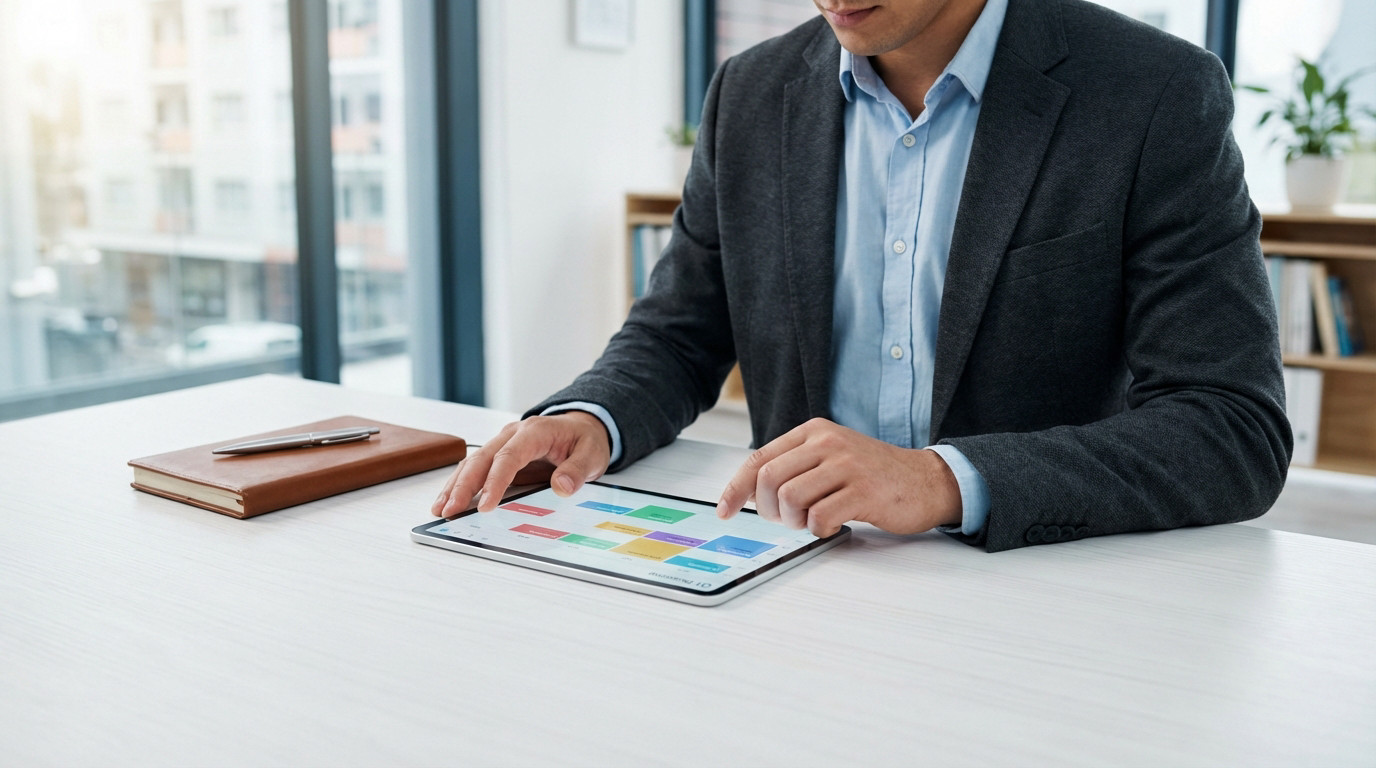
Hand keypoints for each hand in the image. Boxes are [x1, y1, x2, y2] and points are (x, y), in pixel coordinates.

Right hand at [431, 411, 610, 516]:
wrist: (582, 426)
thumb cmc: (585, 440)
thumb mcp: (593, 454)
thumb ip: (578, 470)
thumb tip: (561, 486)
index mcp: (535, 432)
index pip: (509, 456)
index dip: (495, 481)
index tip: (486, 506)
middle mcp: (513, 434)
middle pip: (482, 459)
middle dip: (463, 486)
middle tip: (450, 511)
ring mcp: (503, 442)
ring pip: (472, 462)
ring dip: (455, 485)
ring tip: (440, 509)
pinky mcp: (499, 453)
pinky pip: (475, 467)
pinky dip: (460, 483)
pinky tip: (448, 500)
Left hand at [715, 418, 961, 536]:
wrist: (926, 480)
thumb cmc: (873, 474)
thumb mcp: (831, 455)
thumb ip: (796, 465)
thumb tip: (751, 492)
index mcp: (814, 431)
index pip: (759, 458)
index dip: (736, 489)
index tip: (725, 511)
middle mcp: (827, 442)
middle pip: (769, 479)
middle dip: (767, 509)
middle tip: (786, 520)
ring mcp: (847, 465)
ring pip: (791, 498)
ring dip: (794, 521)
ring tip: (812, 521)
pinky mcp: (863, 492)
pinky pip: (820, 517)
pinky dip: (819, 530)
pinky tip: (834, 525)